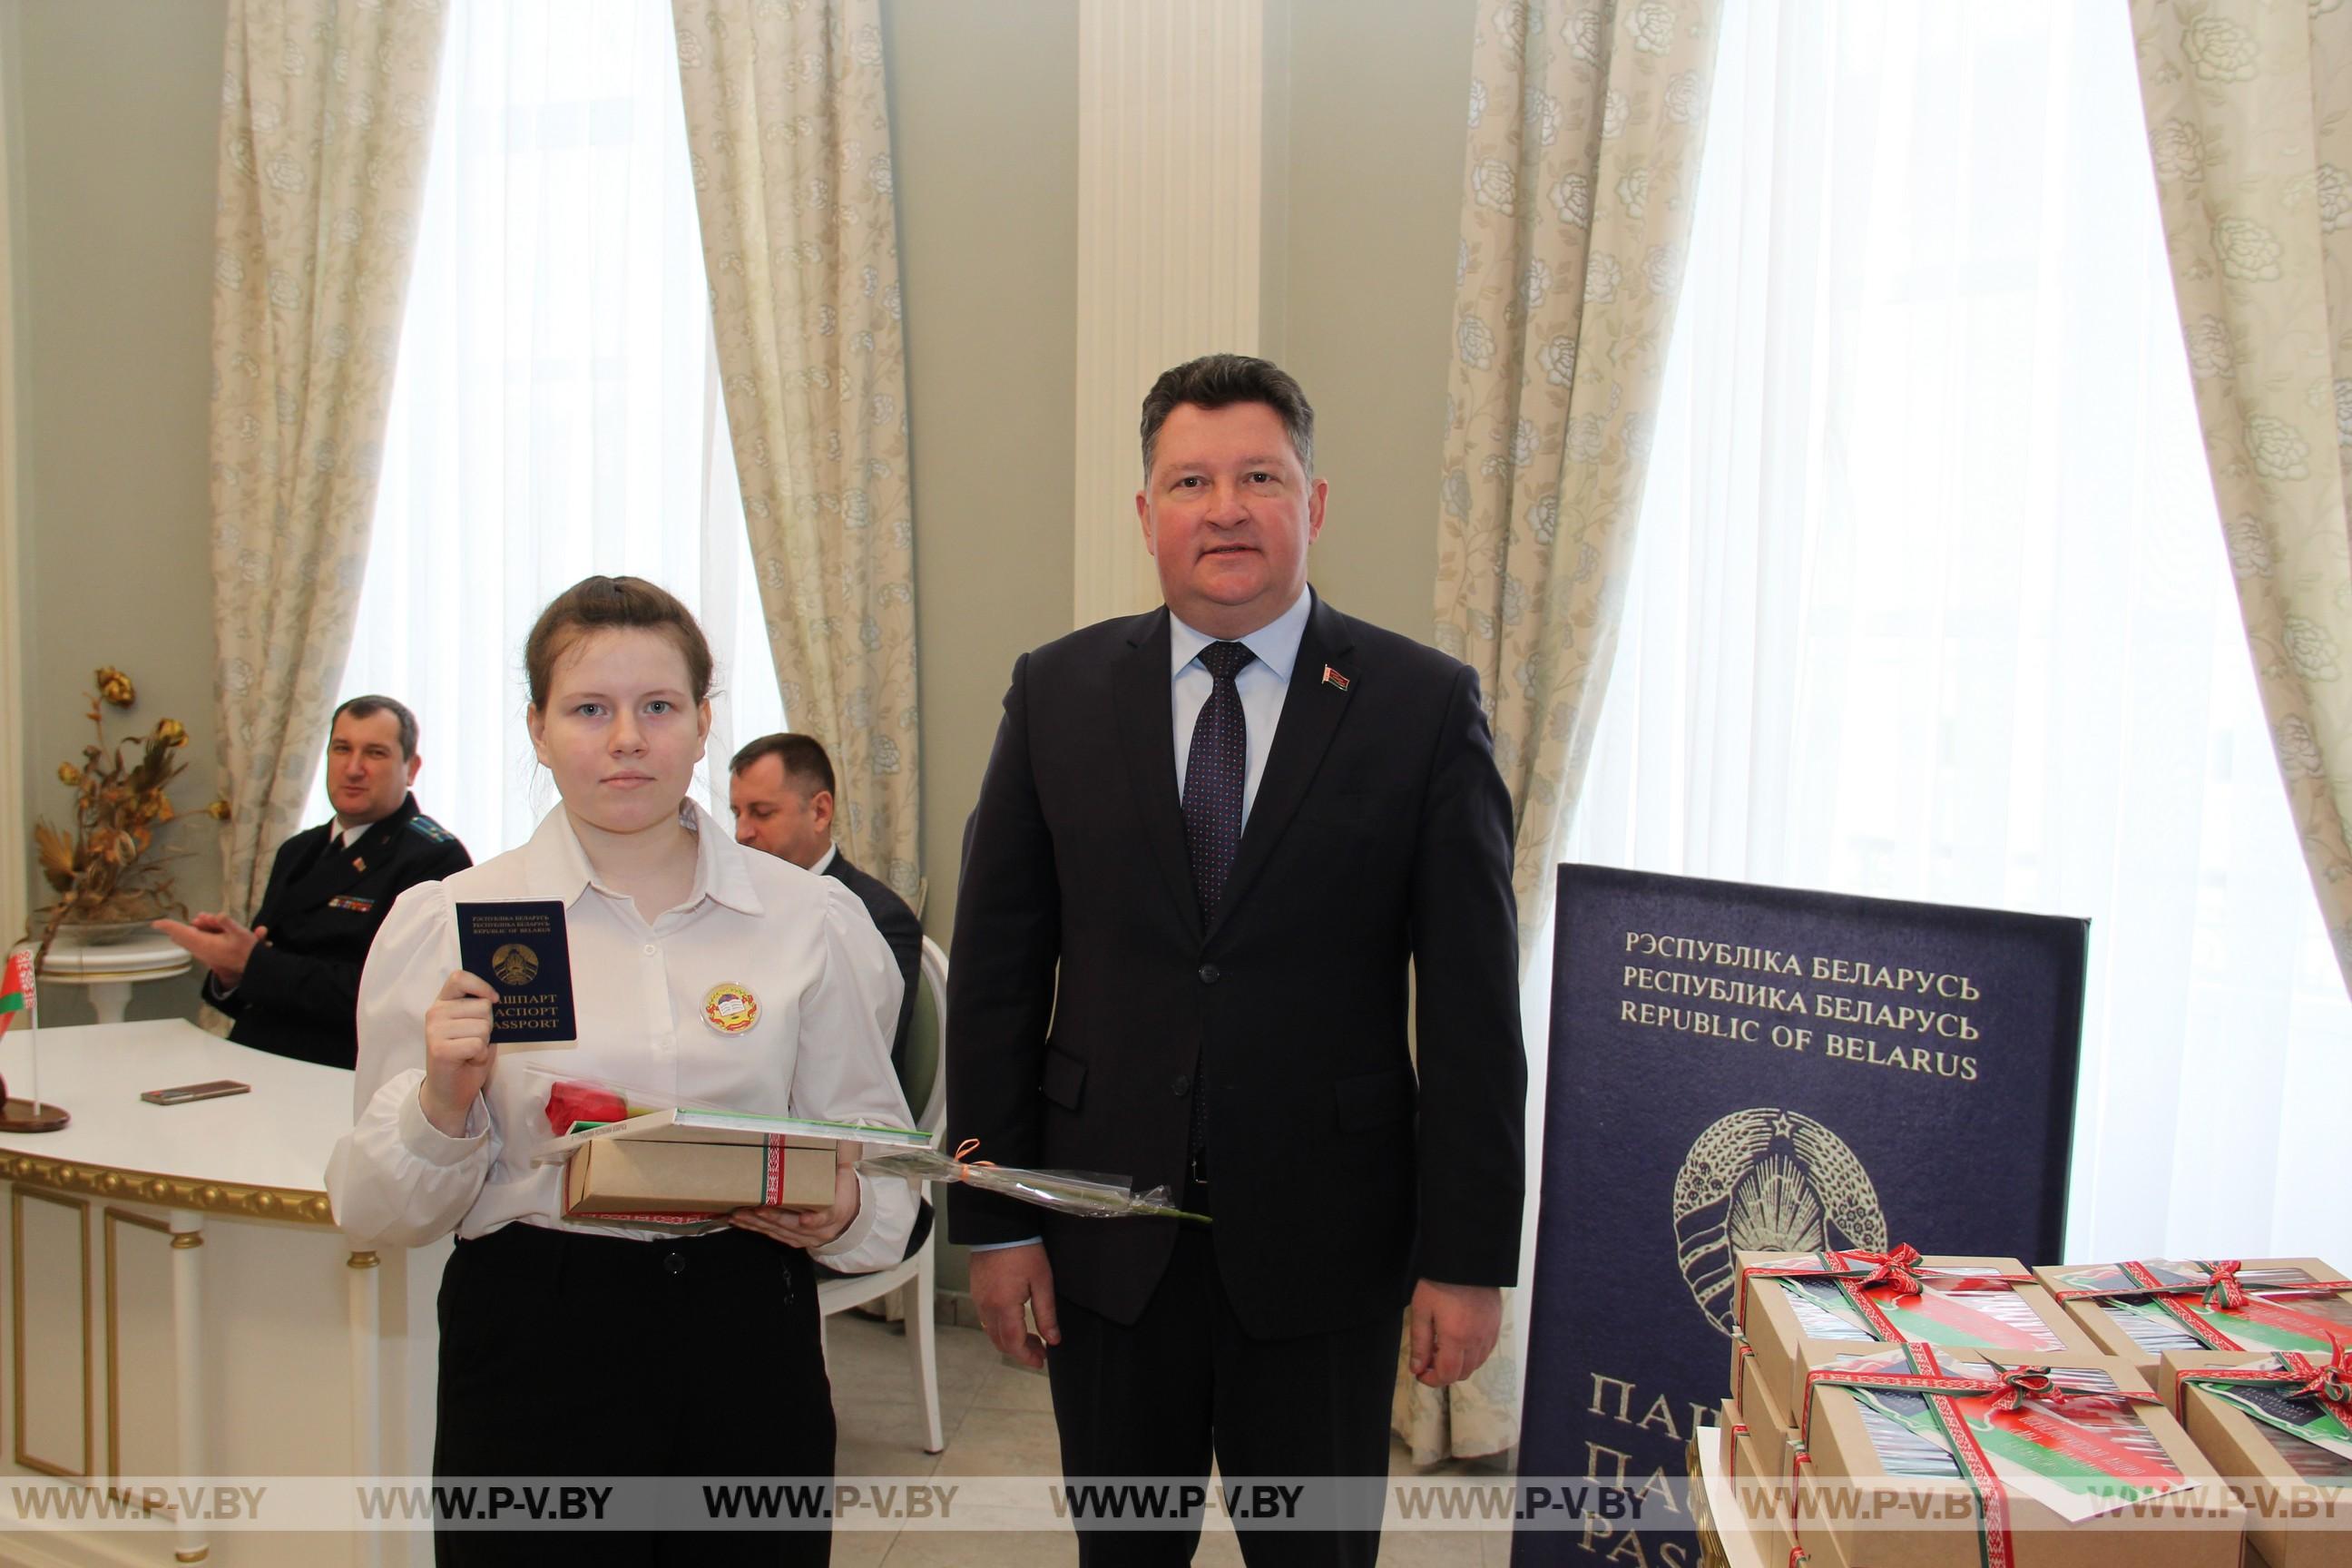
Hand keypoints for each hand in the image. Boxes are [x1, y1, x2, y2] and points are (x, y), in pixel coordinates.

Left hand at [151, 914, 266, 987]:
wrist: (252, 968)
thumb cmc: (246, 950)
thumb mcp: (241, 933)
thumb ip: (227, 923)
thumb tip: (218, 915)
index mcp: (204, 943)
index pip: (182, 933)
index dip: (168, 927)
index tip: (155, 923)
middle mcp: (200, 950)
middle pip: (182, 937)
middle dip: (183, 926)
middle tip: (198, 918)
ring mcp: (203, 954)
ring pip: (188, 941)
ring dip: (192, 929)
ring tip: (204, 920)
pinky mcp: (207, 956)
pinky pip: (193, 945)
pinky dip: (193, 936)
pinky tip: (200, 930)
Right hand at [419, 970, 496, 1136]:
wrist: (449, 1092)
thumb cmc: (467, 1057)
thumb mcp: (475, 1027)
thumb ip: (481, 1010)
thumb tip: (501, 997)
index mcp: (443, 1003)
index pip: (460, 977)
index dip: (481, 986)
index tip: (494, 1000)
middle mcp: (435, 1013)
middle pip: (482, 1006)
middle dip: (488, 1026)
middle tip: (474, 1041)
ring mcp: (434, 1031)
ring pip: (483, 1026)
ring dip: (484, 1043)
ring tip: (470, 1052)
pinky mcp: (439, 1049)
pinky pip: (478, 1044)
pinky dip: (480, 1055)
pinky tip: (468, 1060)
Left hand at [730, 1157, 862, 1248]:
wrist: (848, 1219)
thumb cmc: (843, 1195)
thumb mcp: (845, 1177)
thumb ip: (840, 1161)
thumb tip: (842, 1138)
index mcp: (835, 1213)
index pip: (825, 1217)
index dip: (815, 1219)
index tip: (805, 1219)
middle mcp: (820, 1230)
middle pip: (794, 1226)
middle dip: (773, 1218)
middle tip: (756, 1209)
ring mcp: (805, 1238)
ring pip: (779, 1231)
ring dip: (758, 1224)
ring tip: (740, 1215)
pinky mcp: (793, 1240)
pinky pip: (772, 1235)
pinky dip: (756, 1228)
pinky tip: (742, 1222)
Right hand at [969, 1241, 1058, 1368]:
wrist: (998, 1226)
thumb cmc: (1024, 1250)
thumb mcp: (1042, 1281)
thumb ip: (1046, 1313)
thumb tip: (1053, 1340)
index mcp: (1003, 1306)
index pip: (1013, 1343)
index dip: (1027, 1356)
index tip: (1041, 1362)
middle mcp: (986, 1307)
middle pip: (1000, 1342)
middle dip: (1020, 1351)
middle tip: (1040, 1351)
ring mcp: (978, 1299)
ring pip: (992, 1332)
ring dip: (1010, 1340)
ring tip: (1032, 1337)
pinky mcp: (976, 1291)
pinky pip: (986, 1319)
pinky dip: (1001, 1328)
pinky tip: (1016, 1321)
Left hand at [1407, 1279, 1501, 1387]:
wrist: (1466, 1261)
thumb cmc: (1439, 1283)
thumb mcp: (1422, 1311)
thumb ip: (1420, 1343)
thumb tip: (1417, 1369)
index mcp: (1456, 1338)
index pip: (1447, 1374)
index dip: (1432, 1380)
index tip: (1420, 1373)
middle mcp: (1476, 1341)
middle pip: (1463, 1373)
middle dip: (1444, 1374)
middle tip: (1429, 1360)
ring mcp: (1489, 1334)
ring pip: (1476, 1364)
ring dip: (1459, 1365)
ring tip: (1443, 1349)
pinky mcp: (1496, 1325)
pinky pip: (1486, 1351)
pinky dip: (1472, 1355)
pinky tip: (1460, 1343)